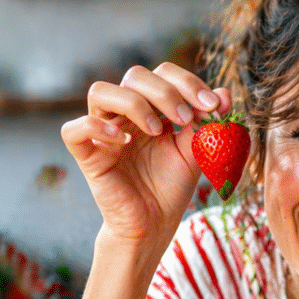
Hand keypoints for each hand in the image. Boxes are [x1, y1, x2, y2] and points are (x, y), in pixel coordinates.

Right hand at [61, 63, 230, 247]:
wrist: (154, 226)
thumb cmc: (171, 188)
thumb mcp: (196, 152)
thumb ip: (206, 123)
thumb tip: (225, 92)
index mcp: (151, 108)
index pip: (162, 73)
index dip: (187, 82)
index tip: (213, 106)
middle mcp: (124, 115)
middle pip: (134, 75)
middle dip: (166, 92)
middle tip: (185, 119)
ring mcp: (103, 133)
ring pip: (100, 91)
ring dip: (134, 103)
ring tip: (158, 130)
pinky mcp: (88, 157)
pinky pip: (73, 130)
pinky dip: (95, 126)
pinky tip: (123, 141)